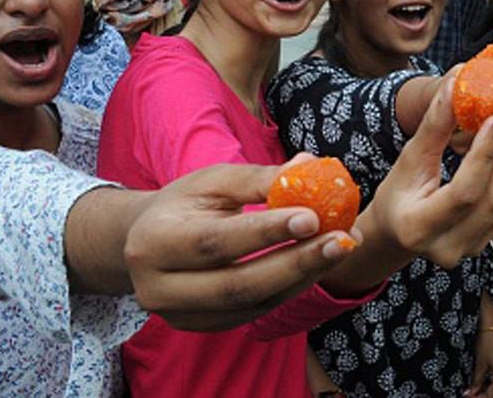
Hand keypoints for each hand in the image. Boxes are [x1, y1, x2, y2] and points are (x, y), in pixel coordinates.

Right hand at [123, 155, 358, 331]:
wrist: (147, 242)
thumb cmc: (186, 204)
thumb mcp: (212, 182)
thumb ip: (258, 179)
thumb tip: (310, 165)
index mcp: (154, 243)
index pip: (216, 242)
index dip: (266, 232)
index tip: (314, 217)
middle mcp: (160, 289)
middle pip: (238, 285)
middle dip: (297, 262)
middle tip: (345, 240)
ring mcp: (182, 316)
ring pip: (254, 303)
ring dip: (305, 276)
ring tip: (345, 246)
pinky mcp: (205, 327)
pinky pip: (258, 311)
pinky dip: (294, 286)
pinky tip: (321, 262)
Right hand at [364, 78, 492, 267]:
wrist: (399, 230)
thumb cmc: (399, 192)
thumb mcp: (409, 158)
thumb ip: (434, 124)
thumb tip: (457, 81)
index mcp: (419, 228)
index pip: (464, 192)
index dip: (484, 155)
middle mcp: (449, 247)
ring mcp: (472, 247)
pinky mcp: (488, 239)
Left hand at [466, 296, 492, 397]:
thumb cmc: (488, 340)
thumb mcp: (480, 363)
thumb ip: (476, 381)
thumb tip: (471, 393)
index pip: (491, 396)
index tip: (468, 397)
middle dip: (484, 397)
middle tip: (471, 396)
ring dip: (486, 393)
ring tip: (473, 392)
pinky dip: (489, 386)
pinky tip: (479, 385)